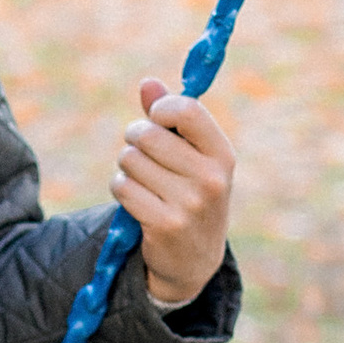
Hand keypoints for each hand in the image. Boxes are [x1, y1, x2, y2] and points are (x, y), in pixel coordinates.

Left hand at [112, 78, 233, 309]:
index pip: (187, 110)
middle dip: (135, 139)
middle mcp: (210, 179)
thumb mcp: (192, 158)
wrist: (193, 259)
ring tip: (144, 181)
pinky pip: (123, 187)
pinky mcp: (164, 225)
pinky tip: (136, 200)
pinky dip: (121, 189)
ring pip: (130, 160)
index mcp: (222, 155)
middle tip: (143, 154)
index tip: (156, 118)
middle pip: (148, 135)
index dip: (161, 109)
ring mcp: (189, 204)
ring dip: (127, 168)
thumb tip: (148, 84)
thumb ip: (170, 120)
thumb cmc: (190, 194)